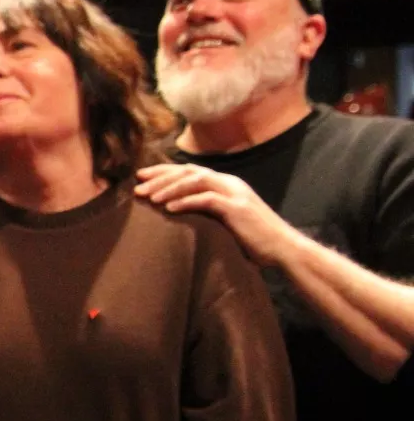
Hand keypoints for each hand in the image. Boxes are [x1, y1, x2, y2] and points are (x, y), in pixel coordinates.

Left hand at [136, 164, 302, 266]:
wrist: (283, 249)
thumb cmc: (253, 241)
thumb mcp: (226, 221)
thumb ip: (207, 213)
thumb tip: (177, 216)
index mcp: (226, 184)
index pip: (190, 171)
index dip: (164, 172)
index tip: (141, 177)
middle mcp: (230, 183)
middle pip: (189, 172)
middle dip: (160, 177)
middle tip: (137, 185)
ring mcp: (235, 194)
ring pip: (195, 181)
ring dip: (169, 188)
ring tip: (148, 198)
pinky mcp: (238, 208)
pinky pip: (207, 200)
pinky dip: (186, 202)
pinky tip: (168, 208)